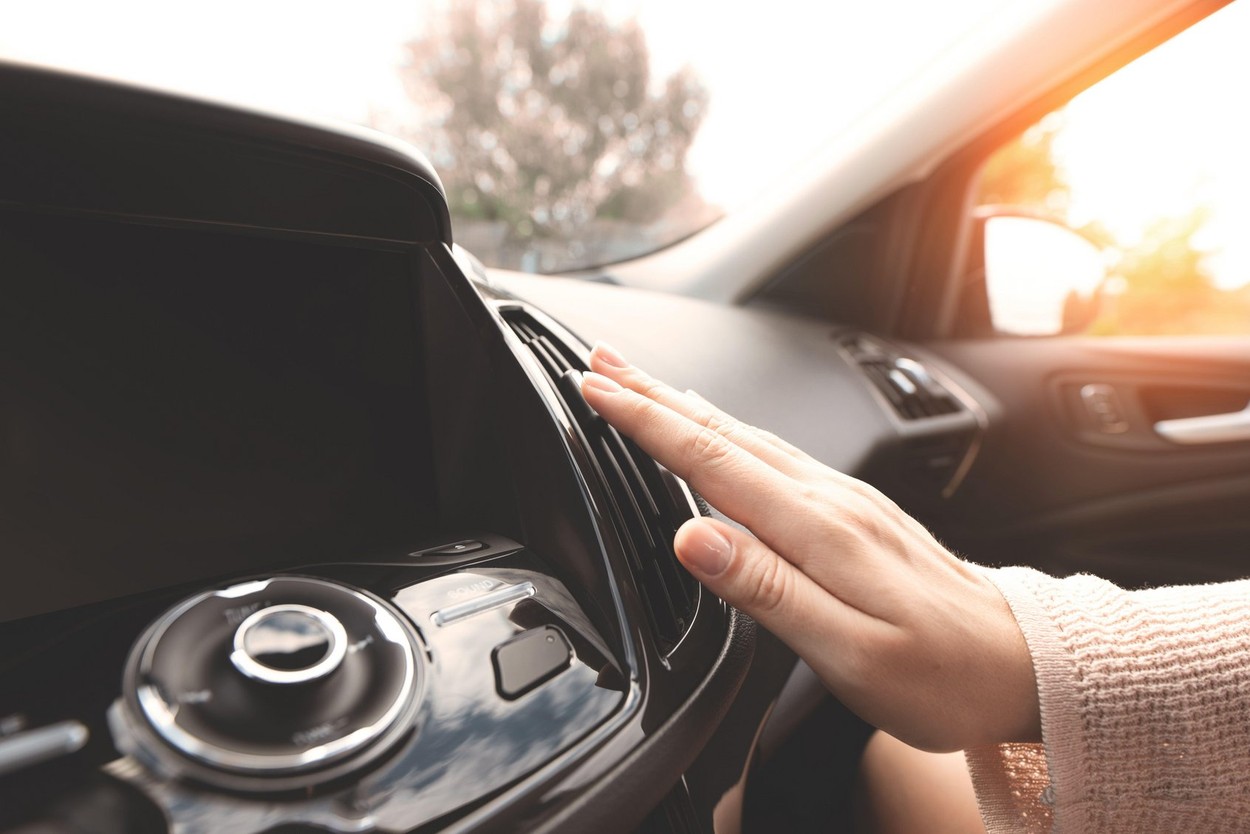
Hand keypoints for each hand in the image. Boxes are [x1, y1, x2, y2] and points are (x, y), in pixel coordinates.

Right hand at [580, 343, 1038, 751]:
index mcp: (819, 529)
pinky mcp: (854, 510)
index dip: (645, 422)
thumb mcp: (850, 652)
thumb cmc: (939, 674)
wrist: (1022, 664)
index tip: (595, 390)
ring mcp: (844, 499)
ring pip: (746, 436)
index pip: (710, 460)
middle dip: (654, 394)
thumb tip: (694, 537)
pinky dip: (728, 432)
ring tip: (641, 385)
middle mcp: (830, 499)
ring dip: (685, 406)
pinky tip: (718, 431)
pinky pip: (774, 453)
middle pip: (722, 432)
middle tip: (599, 359)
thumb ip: (767, 591)